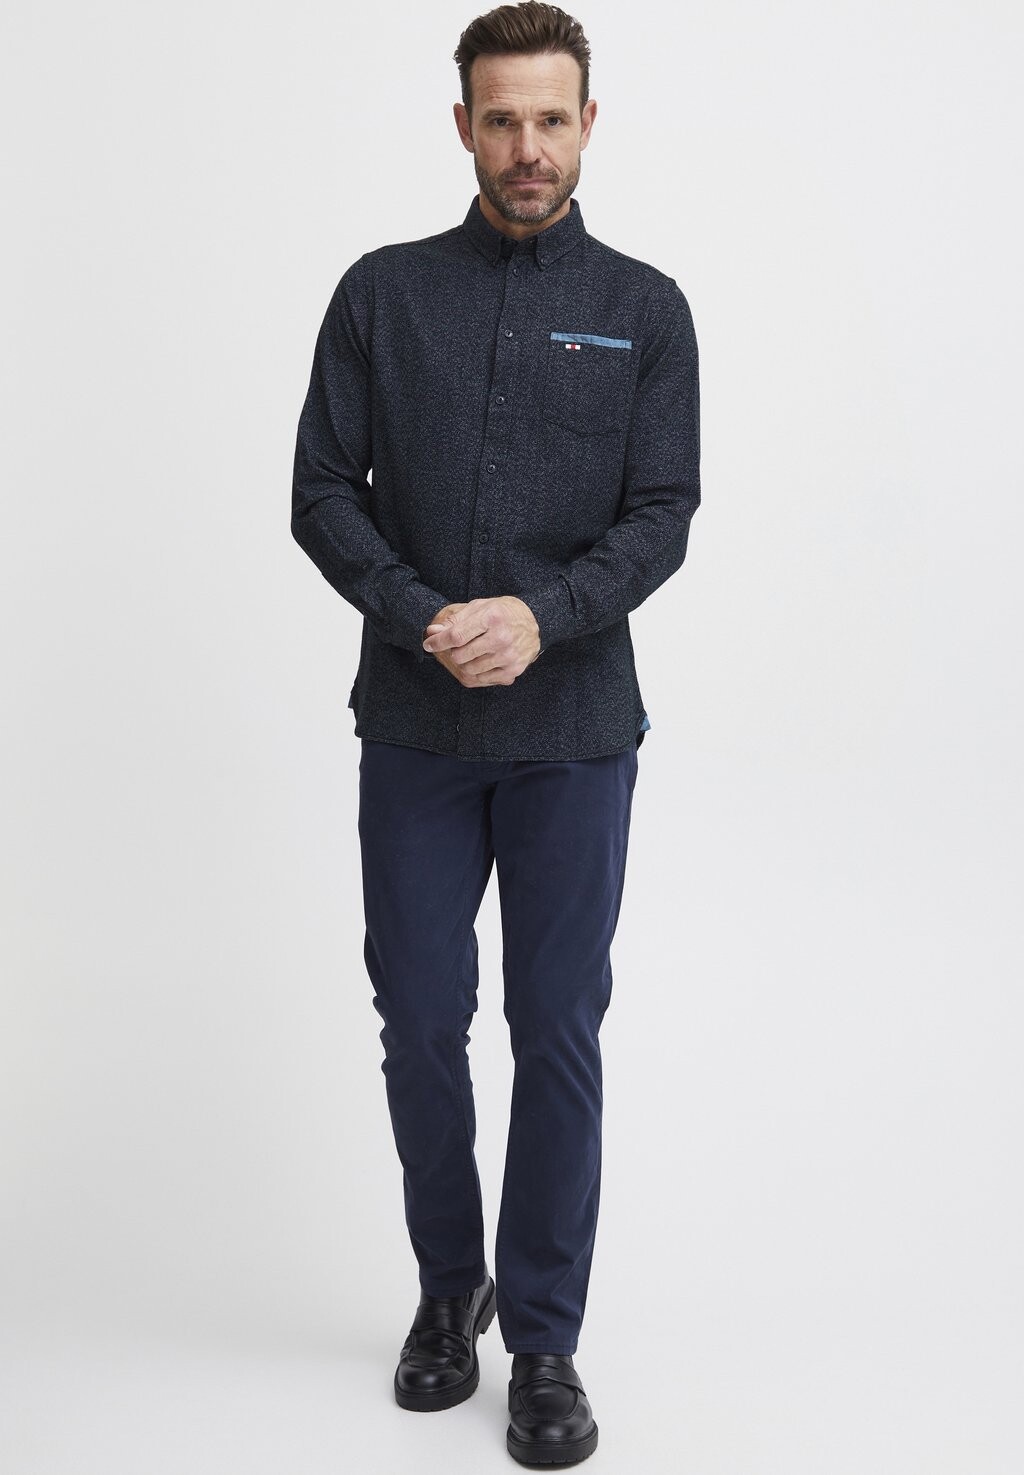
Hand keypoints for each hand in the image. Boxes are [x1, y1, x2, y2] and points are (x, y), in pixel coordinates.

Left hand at [422, 596, 540, 686]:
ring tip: (472, 652)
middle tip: (459, 645)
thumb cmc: (503, 612)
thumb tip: (432, 632)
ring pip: (469, 670)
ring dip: (465, 663)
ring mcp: (508, 656)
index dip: (438, 642)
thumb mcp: (480, 607)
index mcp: (491, 618)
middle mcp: (501, 638)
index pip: (456, 636)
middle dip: (454, 652)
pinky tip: (482, 660)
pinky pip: (483, 679)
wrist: (535, 621)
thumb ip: (455, 621)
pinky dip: (477, 672)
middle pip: (460, 656)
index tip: (429, 644)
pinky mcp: (513, 670)